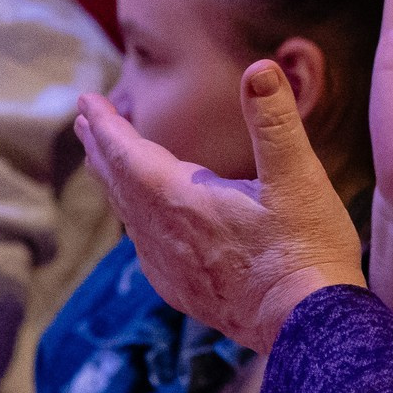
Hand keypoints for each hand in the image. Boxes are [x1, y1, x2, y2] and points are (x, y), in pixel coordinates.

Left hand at [78, 62, 364, 353]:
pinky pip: (145, 247)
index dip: (106, 124)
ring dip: (117, 183)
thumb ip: (274, 121)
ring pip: (129, 216)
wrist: (308, 325)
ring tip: (110, 164)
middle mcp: (163, 234)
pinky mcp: (183, 291)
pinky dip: (136, 221)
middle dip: (102, 149)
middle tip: (85, 121)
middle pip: (119, 183)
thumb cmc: (305, 249)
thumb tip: (261, 67)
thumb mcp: (298, 177)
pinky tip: (145, 227)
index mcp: (181, 199)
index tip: (85, 100)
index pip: (127, 153)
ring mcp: (169, 268)